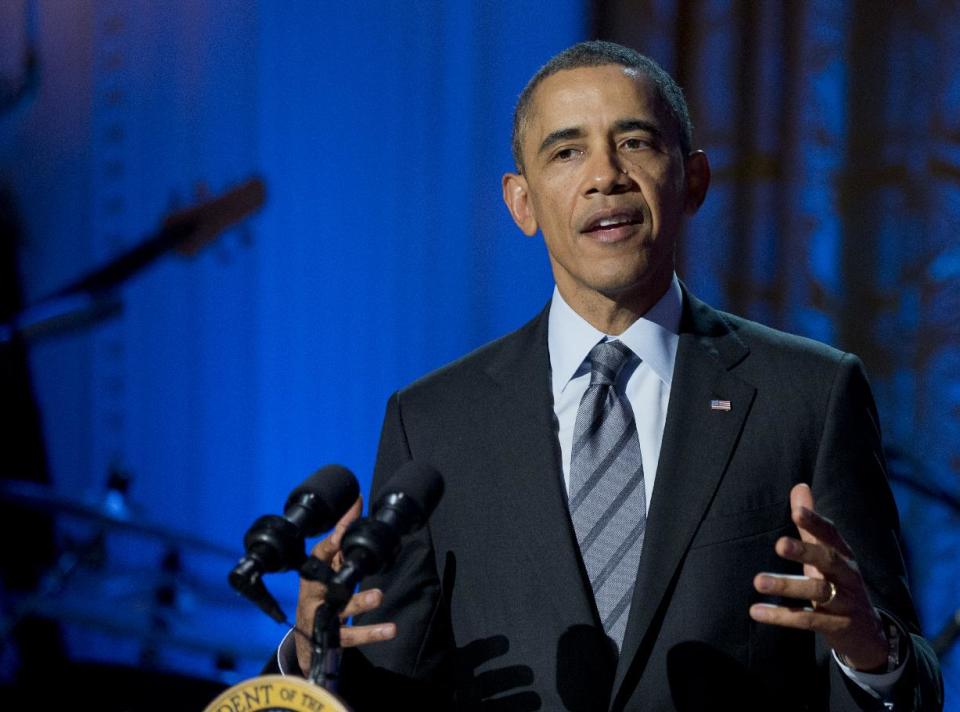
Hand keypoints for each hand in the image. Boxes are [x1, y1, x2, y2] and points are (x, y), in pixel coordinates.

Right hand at [294, 496, 396, 674]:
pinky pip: (352, 635)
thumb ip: (342, 537)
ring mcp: (322, 616)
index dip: (332, 541)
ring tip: (377, 596)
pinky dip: (372, 633)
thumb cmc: (321, 593)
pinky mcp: (332, 638)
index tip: (343, 530)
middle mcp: (315, 593)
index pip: (321, 554)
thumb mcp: (329, 566)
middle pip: (327, 581)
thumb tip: (356, 503)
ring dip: (359, 602)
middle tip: (358, 562)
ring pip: (340, 609)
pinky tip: (390, 629)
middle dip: (341, 572)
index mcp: (315, 573)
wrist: (308, 641)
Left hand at [749, 483, 887, 670]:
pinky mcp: (838, 627)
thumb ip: (810, 525)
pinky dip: (782, 616)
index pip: (831, 534)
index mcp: (843, 555)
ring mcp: (845, 602)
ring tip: (757, 581)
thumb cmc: (838, 584)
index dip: (816, 523)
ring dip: (787, 586)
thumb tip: (799, 486)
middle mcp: (848, 576)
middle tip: (779, 544)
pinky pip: (808, 620)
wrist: (868, 634)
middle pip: (829, 560)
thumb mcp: (827, 553)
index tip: (797, 511)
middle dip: (805, 551)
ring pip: (818, 592)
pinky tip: (756, 611)